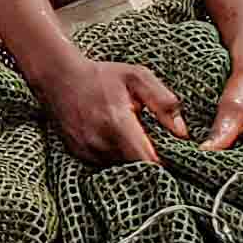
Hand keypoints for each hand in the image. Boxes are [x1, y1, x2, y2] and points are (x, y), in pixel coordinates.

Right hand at [35, 53, 185, 167]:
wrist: (60, 77)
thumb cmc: (103, 76)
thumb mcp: (138, 77)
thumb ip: (163, 102)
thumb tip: (182, 132)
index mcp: (117, 122)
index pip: (147, 159)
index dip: (164, 164)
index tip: (175, 159)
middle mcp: (100, 141)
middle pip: (136, 166)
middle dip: (149, 160)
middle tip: (157, 146)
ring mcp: (87, 150)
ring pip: (121, 167)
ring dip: (131, 158)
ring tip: (133, 137)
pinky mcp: (79, 154)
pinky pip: (105, 164)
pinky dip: (115, 156)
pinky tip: (116, 139)